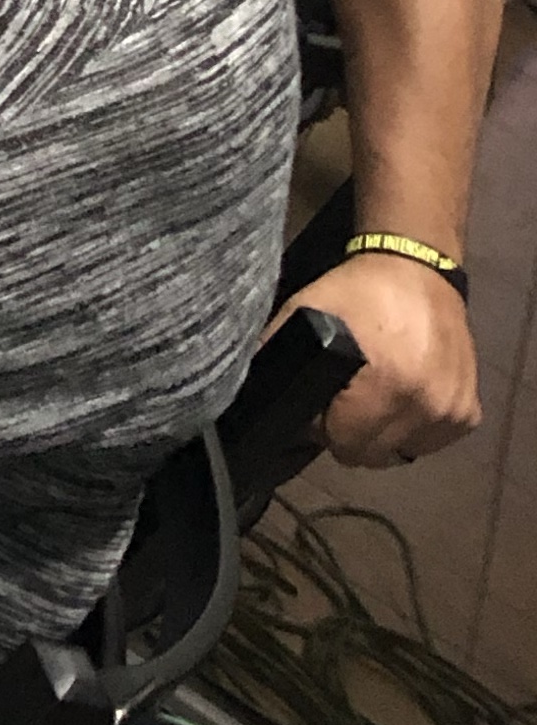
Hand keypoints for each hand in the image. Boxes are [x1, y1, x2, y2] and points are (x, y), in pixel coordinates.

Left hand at [272, 258, 480, 466]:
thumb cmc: (356, 292)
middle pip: (372, 454)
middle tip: (345, 400)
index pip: (344, 442)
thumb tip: (255, 403)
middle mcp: (428, 404)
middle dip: (352, 432)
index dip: (324, 426)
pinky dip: (412, 427)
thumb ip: (277, 359)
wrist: (417, 270)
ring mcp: (453, 411)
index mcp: (388, 383)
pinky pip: (428, 443)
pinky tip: (402, 396)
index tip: (321, 404)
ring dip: (383, 433)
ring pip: (400, 453)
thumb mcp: (303, 314)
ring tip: (374, 395)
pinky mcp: (468, 413)